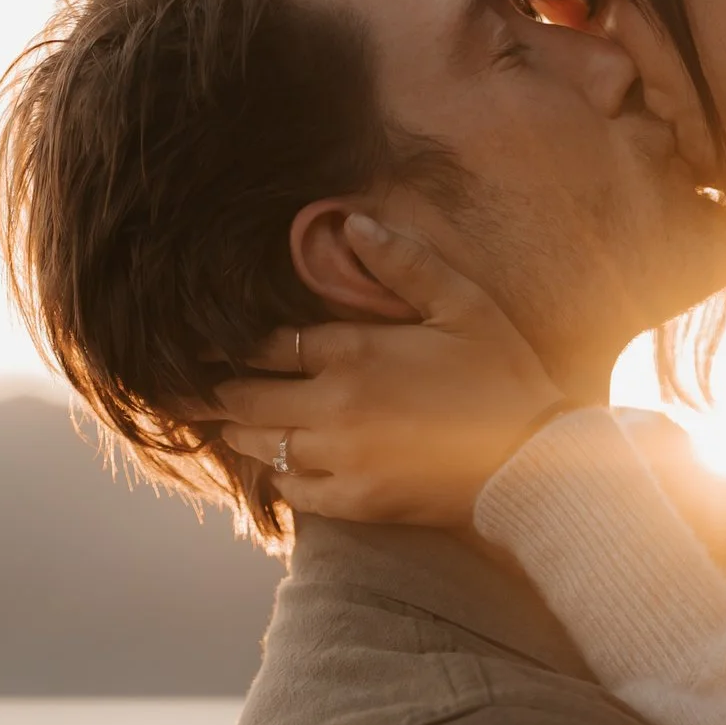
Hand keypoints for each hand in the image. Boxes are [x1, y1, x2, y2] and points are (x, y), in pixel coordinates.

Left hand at [210, 216, 564, 529]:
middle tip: (192, 388)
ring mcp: (341, 458)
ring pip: (260, 445)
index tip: (203, 344)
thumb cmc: (504, 376)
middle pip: (246, 397)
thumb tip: (351, 223)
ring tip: (229, 423)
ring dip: (242, 432)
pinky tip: (281, 466)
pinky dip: (280, 477)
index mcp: (355, 351)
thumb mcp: (463, 304)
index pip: (266, 344)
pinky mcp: (356, 501)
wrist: (533, 462)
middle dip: (217, 390)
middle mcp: (334, 405)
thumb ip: (403, 262)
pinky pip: (293, 491)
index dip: (230, 344)